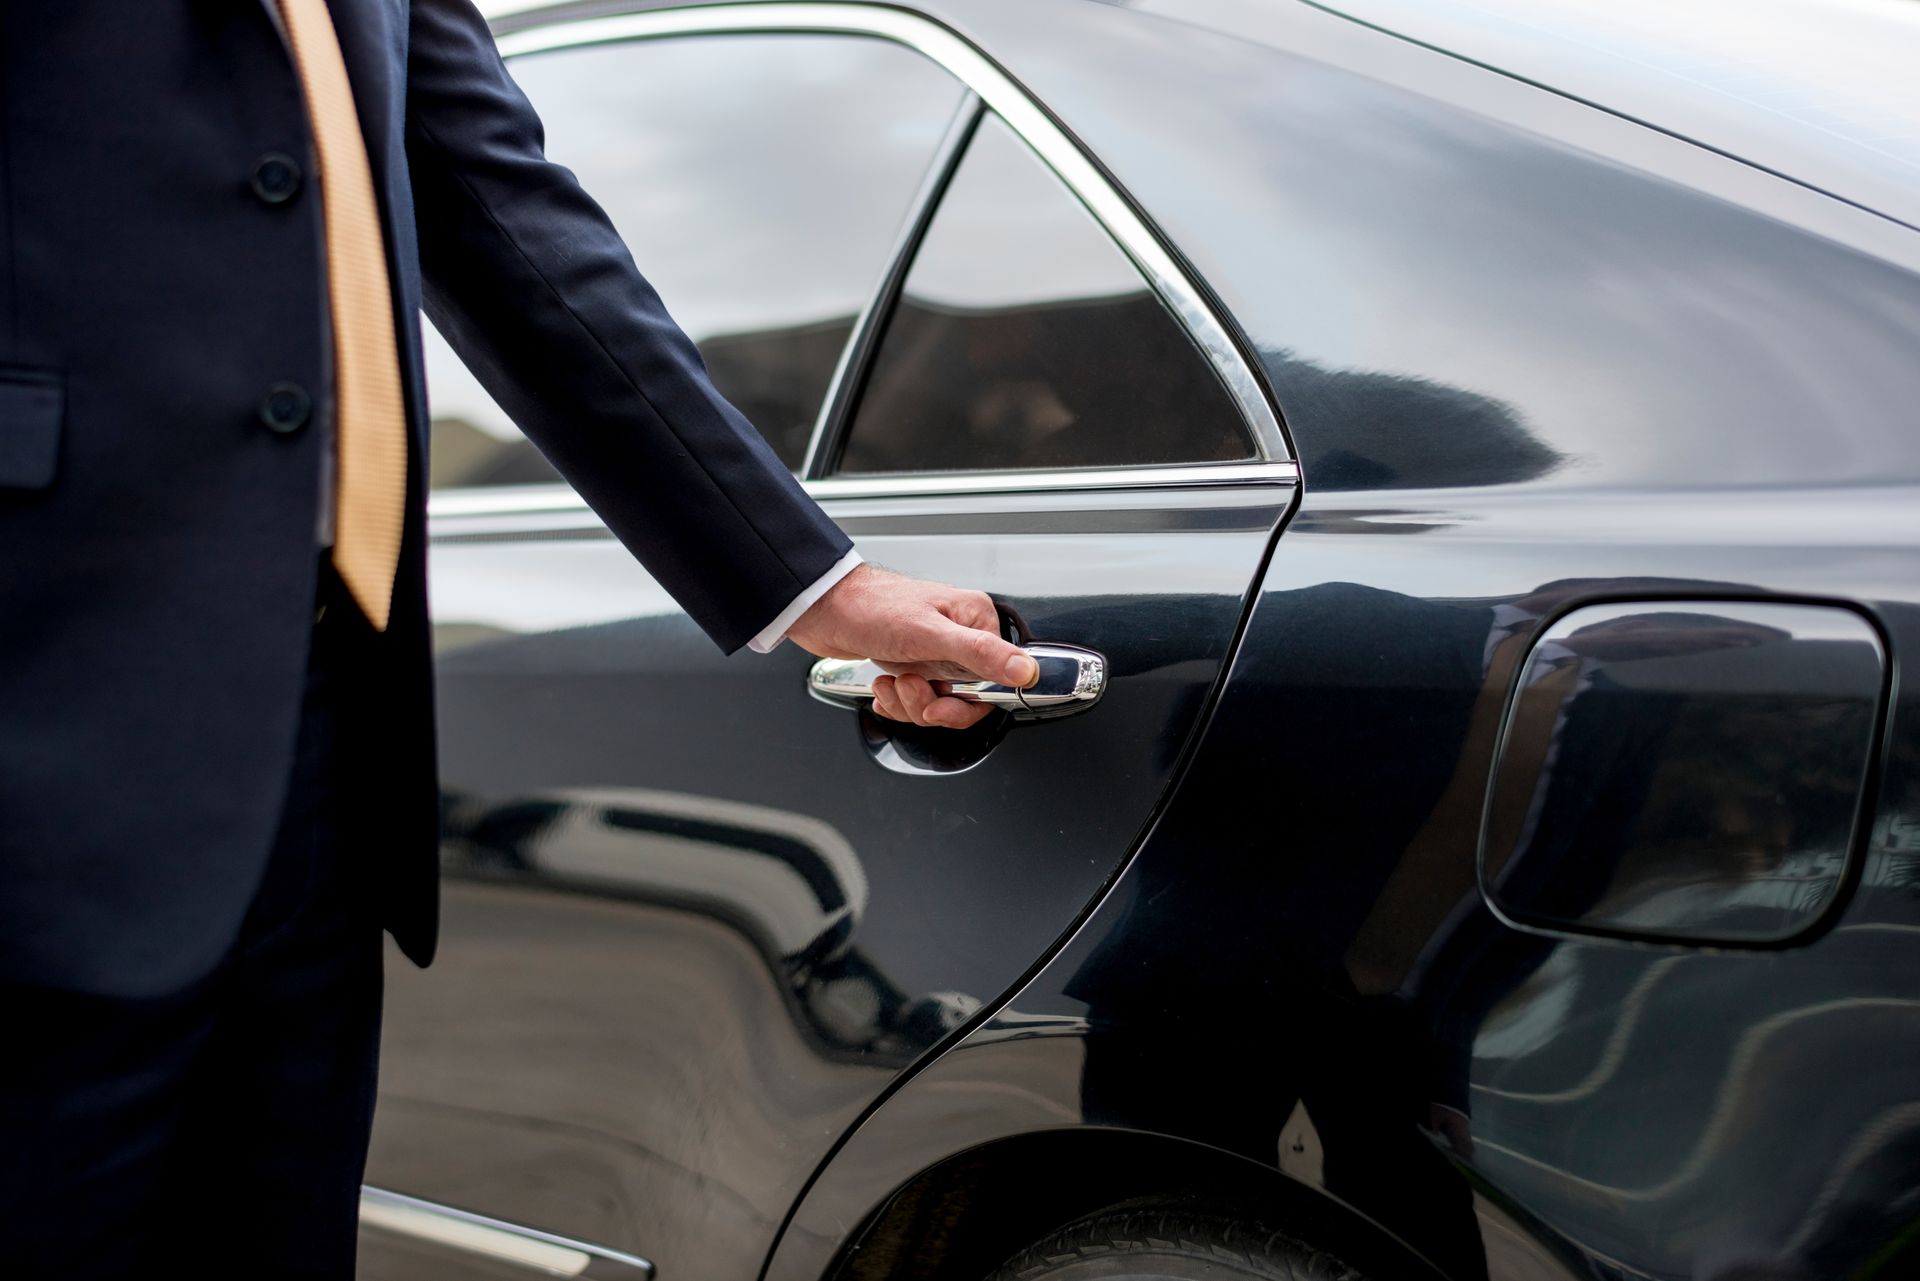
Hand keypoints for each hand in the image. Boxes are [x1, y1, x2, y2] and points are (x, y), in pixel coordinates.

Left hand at [786, 564, 1037, 728]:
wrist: (822, 609)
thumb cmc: (870, 608)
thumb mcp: (929, 635)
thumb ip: (980, 655)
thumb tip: (1025, 670)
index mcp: (974, 621)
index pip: (996, 680)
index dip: (967, 703)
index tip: (941, 704)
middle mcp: (958, 636)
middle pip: (966, 697)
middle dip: (931, 704)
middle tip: (910, 689)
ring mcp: (934, 651)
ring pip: (938, 702)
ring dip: (910, 703)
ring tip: (891, 683)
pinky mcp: (913, 663)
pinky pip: (918, 700)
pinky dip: (898, 702)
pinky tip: (883, 687)